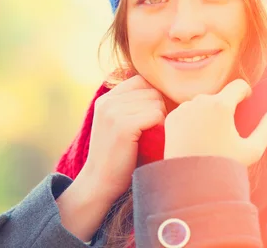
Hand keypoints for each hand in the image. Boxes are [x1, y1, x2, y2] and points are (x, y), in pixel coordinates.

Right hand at [76, 75, 165, 203]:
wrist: (100, 184)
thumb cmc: (118, 157)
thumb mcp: (119, 125)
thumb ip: (133, 106)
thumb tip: (166, 90)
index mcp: (106, 99)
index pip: (141, 81)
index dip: (153, 97)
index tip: (153, 118)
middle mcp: (108, 101)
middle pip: (152, 90)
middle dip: (160, 108)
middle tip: (154, 131)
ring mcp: (113, 112)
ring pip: (156, 101)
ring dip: (161, 119)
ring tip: (151, 137)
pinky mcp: (123, 125)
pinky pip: (156, 115)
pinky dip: (159, 128)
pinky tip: (150, 141)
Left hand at [163, 79, 266, 165]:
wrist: (190, 183)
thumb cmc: (224, 166)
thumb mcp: (253, 150)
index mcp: (221, 105)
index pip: (238, 85)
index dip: (245, 92)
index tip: (245, 100)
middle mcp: (200, 101)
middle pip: (219, 95)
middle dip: (224, 106)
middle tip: (226, 130)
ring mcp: (183, 109)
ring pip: (201, 103)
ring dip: (208, 112)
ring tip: (210, 136)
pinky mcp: (171, 118)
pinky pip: (186, 112)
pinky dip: (192, 120)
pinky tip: (195, 138)